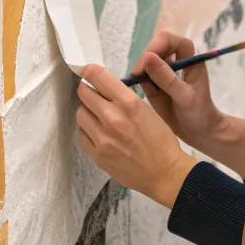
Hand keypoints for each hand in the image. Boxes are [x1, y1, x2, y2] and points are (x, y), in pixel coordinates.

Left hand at [76, 64, 195, 207]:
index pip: (98, 77)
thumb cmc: (161, 139)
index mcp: (129, 103)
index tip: (88, 72)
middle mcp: (112, 117)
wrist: (164, 173)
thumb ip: (124, 99)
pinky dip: (86, 131)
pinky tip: (96, 133)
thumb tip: (105, 90)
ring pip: (80, 114)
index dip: (90, 71)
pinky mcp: (97, 155)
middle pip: (84, 93)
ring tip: (97, 117)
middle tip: (93, 94)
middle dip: (87, 90)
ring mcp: (102, 138)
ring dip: (87, 111)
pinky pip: (81, 136)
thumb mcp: (147, 110)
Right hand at [130, 32, 224, 152]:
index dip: (157, 45)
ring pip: (146, 62)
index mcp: (189, 58)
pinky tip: (146, 95)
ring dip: (141, 72)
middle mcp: (175, 60)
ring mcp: (164, 72)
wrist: (199, 133)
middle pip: (155, 48)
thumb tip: (147, 57)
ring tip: (143, 88)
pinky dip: (140, 83)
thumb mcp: (185, 97)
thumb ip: (167, 79)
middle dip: (145, 59)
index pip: (170, 40)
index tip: (146, 59)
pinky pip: (142, 77)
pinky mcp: (154, 83)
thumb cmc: (199, 113)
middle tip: (137, 76)